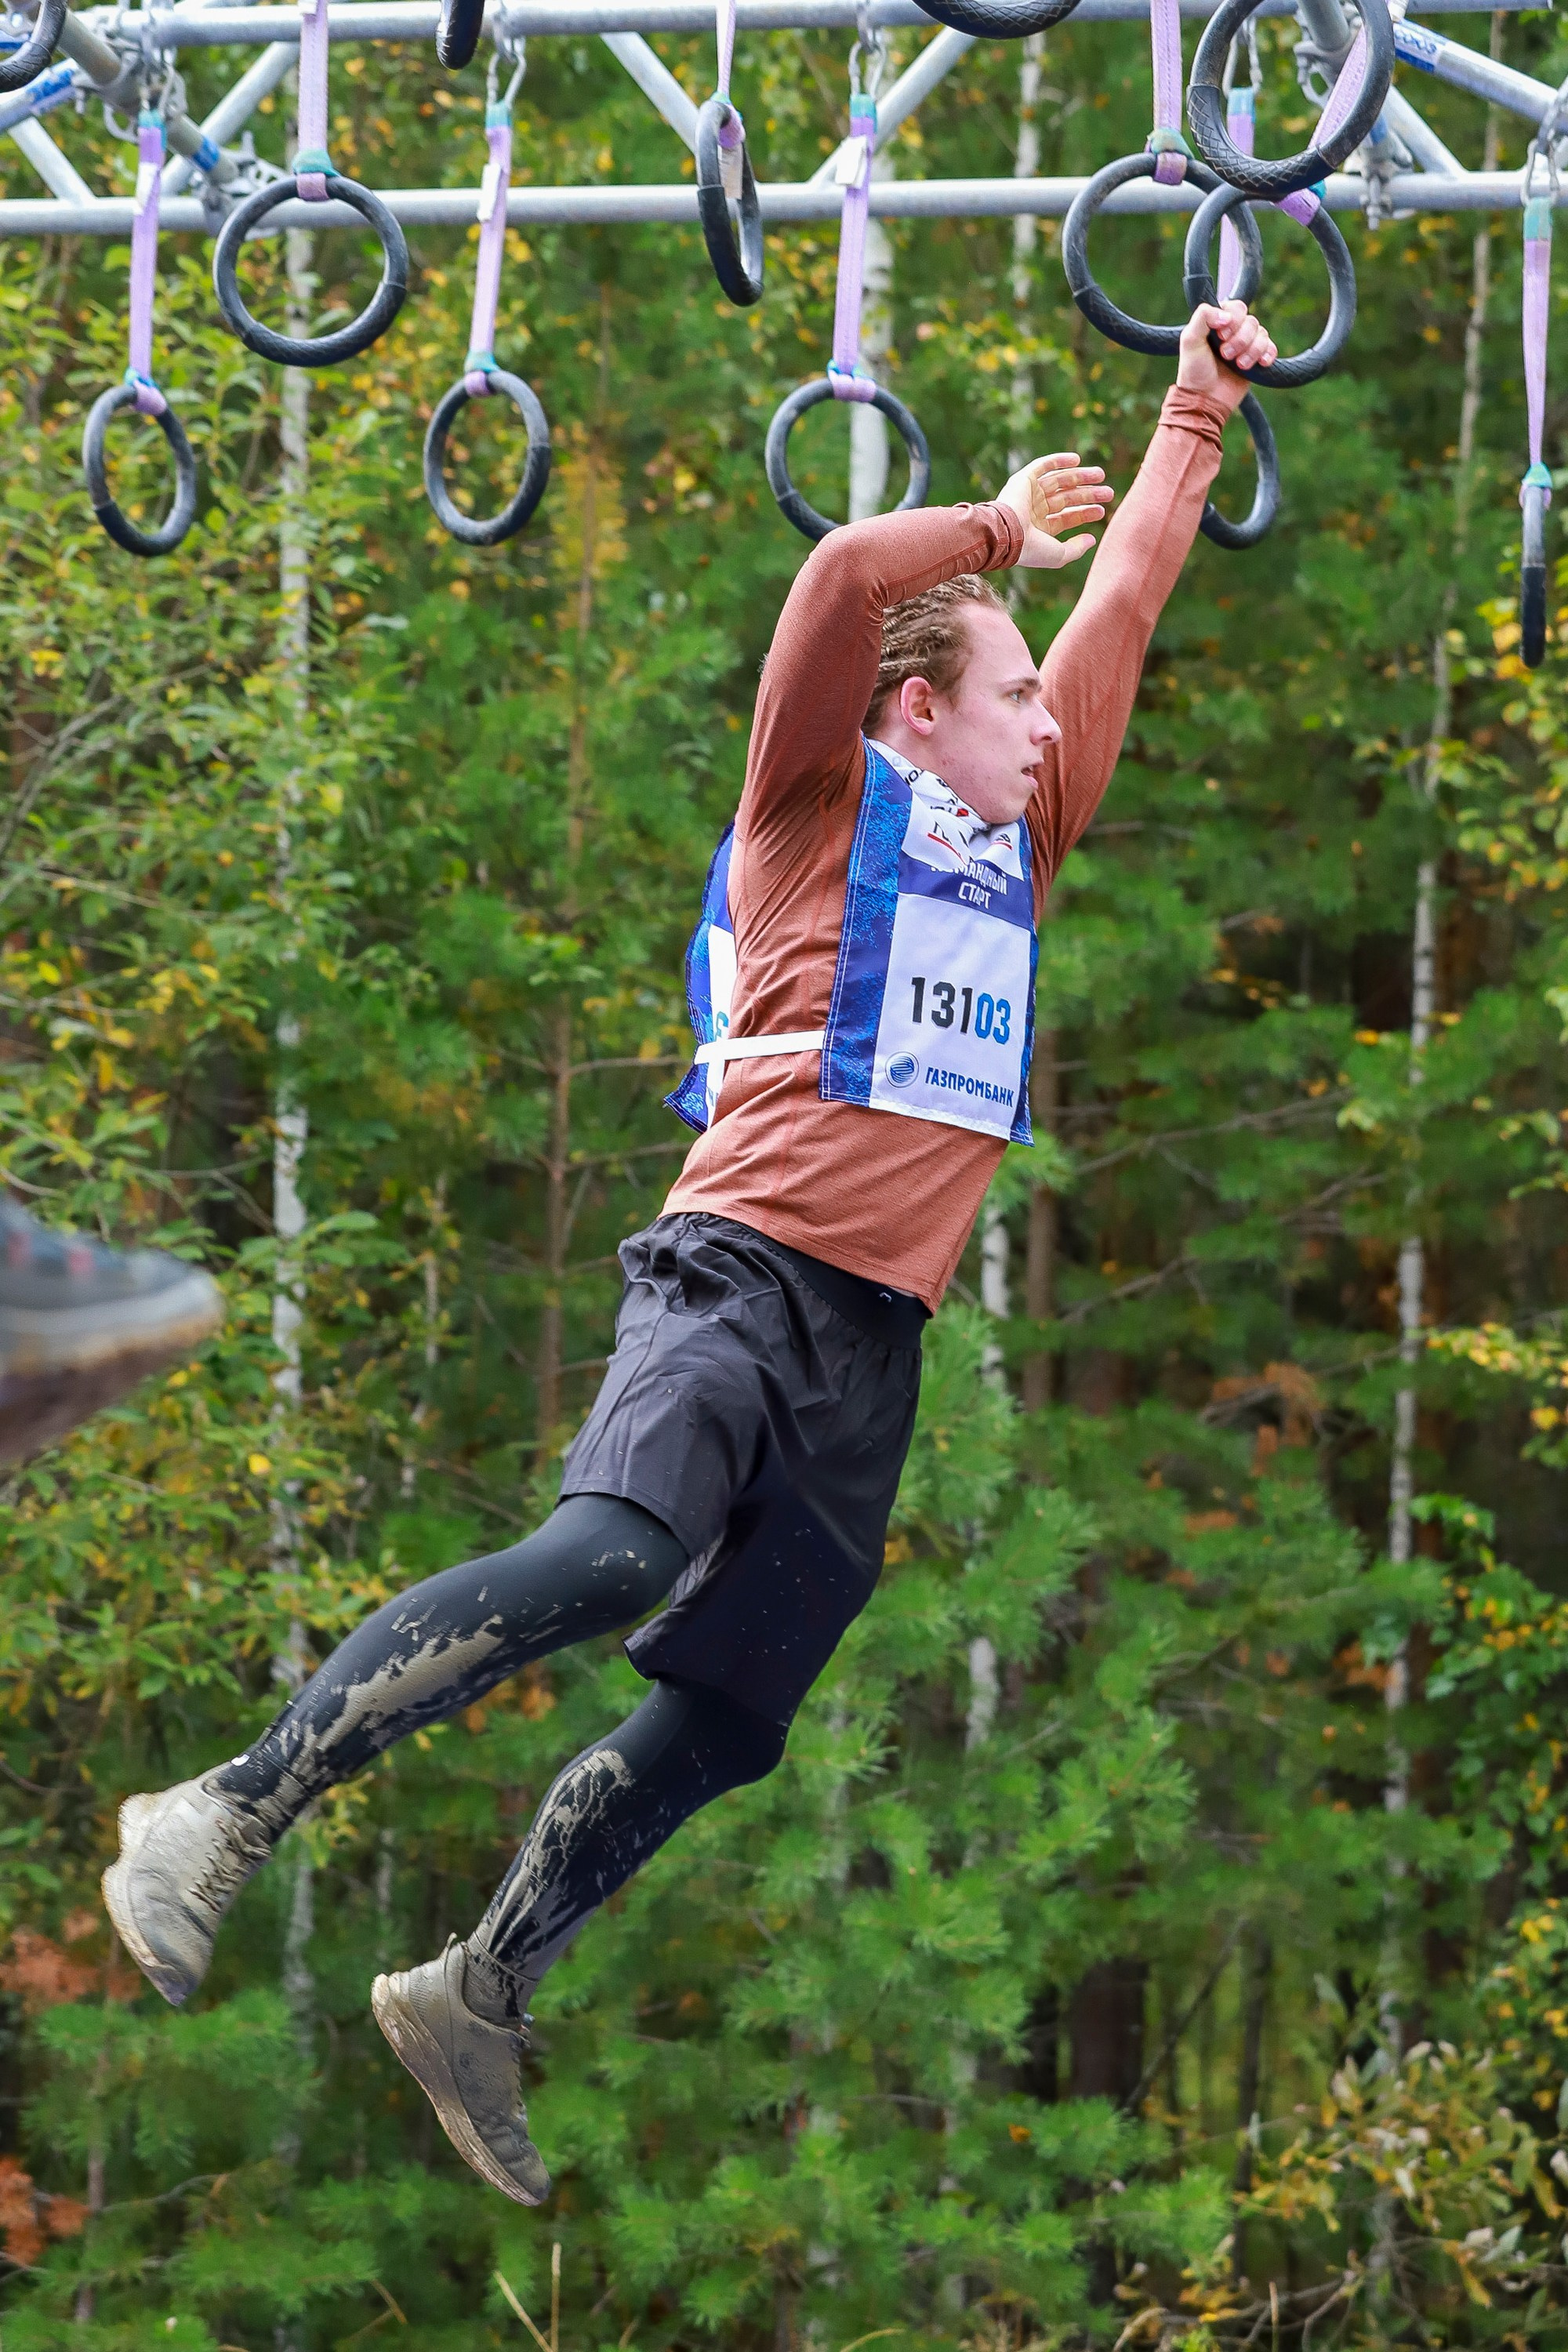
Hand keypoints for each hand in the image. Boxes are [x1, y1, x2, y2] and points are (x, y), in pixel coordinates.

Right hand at [994, 452, 1113, 570]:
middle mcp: (1033, 510)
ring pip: (1058, 481)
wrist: (1007, 534)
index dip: (1085, 513)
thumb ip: (1076, 549)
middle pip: (1066, 498)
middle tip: (1108, 493)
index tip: (1102, 511)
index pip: (1066, 517)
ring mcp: (1028, 494)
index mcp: (1038, 529)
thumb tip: (1092, 539)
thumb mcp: (1059, 555)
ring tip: (1100, 475)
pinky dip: (1059, 461)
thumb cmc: (1031, 549)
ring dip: (1079, 477)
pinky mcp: (1022, 480)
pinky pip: (1042, 465)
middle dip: (1087, 495)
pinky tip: (1077, 460)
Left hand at [1176, 301, 1278, 412]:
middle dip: (1240, 339)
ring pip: (1262, 335)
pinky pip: (1271, 348)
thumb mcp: (1189, 340)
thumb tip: (1226, 315)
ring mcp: (1246, 345)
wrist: (1205, 400)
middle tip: (1225, 355)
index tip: (1221, 336)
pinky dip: (1267, 355)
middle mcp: (1234, 331)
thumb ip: (1203, 317)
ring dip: (1251, 351)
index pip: (1237, 307)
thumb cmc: (1194, 371)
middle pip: (1251, 321)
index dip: (1233, 321)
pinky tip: (1260, 363)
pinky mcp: (1256, 360)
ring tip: (1238, 365)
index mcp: (1218, 322)